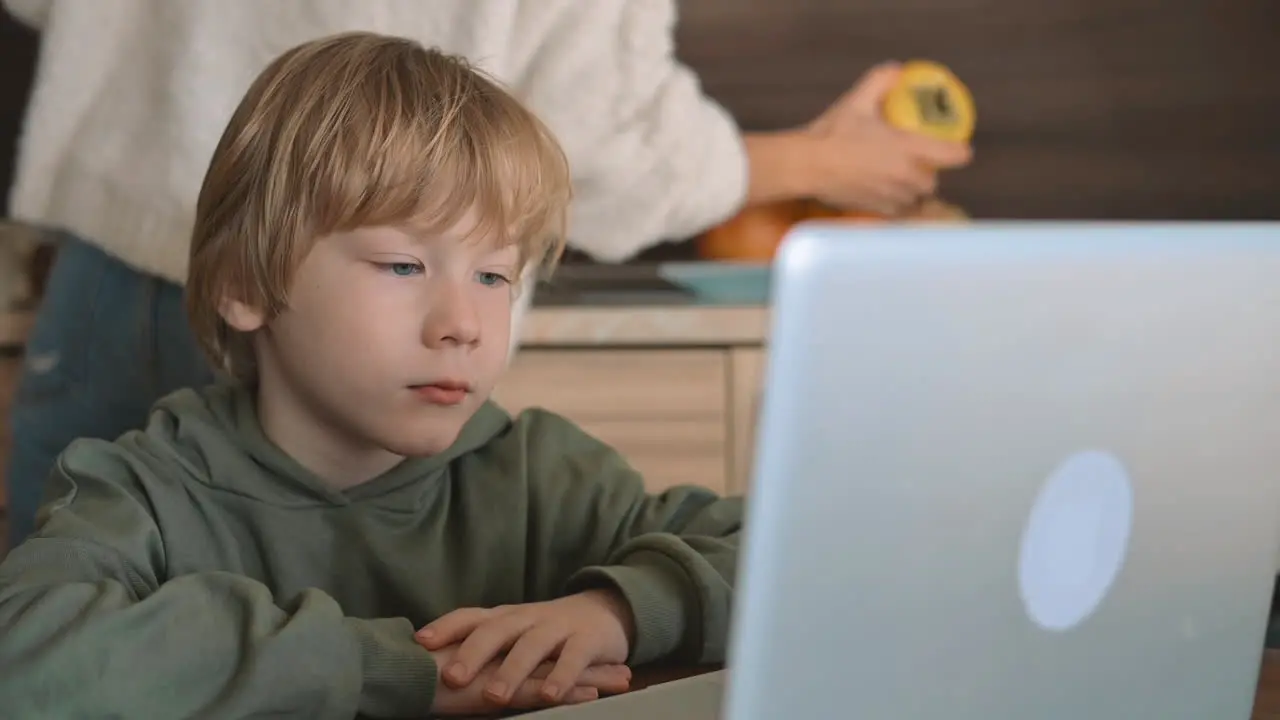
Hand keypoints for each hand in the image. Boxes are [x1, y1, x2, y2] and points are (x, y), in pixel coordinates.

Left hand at [417, 590, 634, 705]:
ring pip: (532, 645)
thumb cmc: (545, 631)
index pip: (470, 617)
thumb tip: (427, 663)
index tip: (419, 642)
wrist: (604, 611)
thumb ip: (480, 644)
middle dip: (473, 653)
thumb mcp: (512, 633)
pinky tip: (549, 696)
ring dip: (512, 670)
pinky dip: (561, 677)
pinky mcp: (587, 641)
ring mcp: (557, 627)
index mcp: (504, 617)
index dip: (446, 627)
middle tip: (452, 678)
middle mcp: (527, 618)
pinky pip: (573, 658)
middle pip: (496, 630)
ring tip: (494, 697)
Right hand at [805, 62, 972, 214]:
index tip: (957, 148)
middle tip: (917, 162)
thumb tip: (897, 70)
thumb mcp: (857, 100)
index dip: (959, 151)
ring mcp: (892, 196)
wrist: (807, 165)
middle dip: (929, 173)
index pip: (953, 155)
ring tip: (899, 178)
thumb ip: (881, 81)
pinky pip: (896, 210)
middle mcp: (905, 176)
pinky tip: (883, 192)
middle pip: (932, 182)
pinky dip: (895, 203)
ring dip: (911, 189)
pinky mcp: (876, 209)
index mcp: (908, 148)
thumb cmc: (833, 133)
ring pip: (915, 198)